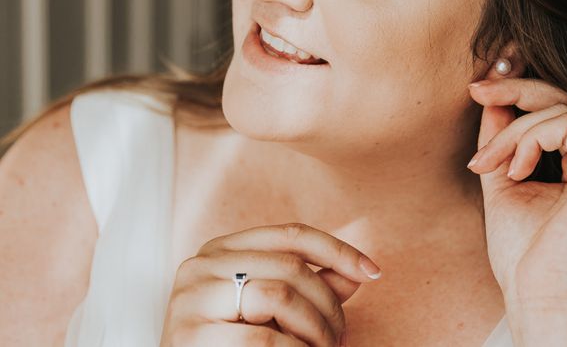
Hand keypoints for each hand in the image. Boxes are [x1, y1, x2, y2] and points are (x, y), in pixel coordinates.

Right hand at [159, 222, 382, 346]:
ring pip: (280, 296)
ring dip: (315, 329)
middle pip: (290, 267)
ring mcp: (191, 298)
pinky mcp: (189, 336)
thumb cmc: (230, 344)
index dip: (338, 250)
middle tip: (341, 336)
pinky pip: (262, 340)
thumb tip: (359, 272)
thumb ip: (309, 287)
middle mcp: (202, 264)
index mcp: (222, 248)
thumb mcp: (271, 311)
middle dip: (329, 304)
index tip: (373, 271)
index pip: (292, 234)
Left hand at [466, 74, 566, 318]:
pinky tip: (518, 172)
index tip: (476, 88)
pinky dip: (532, 140)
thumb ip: (501, 137)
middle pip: (561, 97)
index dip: (517, 90)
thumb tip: (490, 96)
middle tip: (475, 91)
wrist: (540, 297)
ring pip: (560, 109)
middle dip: (513, 90)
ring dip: (512, 131)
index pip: (554, 107)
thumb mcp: (503, 178)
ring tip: (487, 165)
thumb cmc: (524, 251)